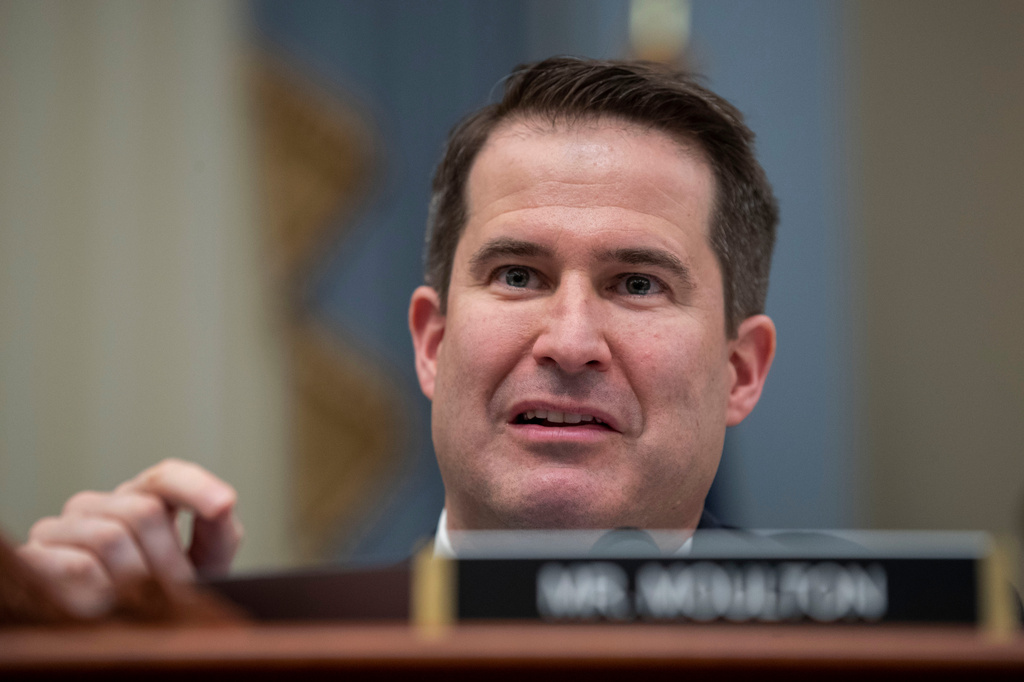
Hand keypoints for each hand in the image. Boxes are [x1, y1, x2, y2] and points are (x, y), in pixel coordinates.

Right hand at [16, 458, 242, 617]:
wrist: (115, 635)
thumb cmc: (161, 595)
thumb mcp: (201, 566)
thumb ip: (219, 533)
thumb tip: (223, 504)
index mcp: (142, 499)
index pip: (167, 476)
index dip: (196, 487)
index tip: (223, 505)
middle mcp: (98, 504)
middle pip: (144, 511)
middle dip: (167, 559)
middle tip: (174, 591)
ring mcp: (62, 527)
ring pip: (110, 537)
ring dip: (136, 580)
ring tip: (140, 604)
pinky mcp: (36, 557)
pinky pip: (78, 565)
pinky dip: (102, 592)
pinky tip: (106, 606)